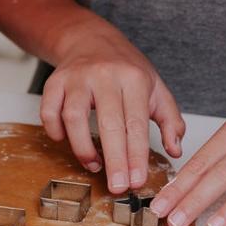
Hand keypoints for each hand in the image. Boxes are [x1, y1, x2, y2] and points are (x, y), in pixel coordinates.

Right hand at [41, 26, 183, 192]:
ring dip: (82, 147)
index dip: (136, 155)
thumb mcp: (155, 87)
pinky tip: (66, 142)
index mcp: (133, 78)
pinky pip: (49, 111)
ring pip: (73, 117)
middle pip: (108, 123)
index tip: (137, 180)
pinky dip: (55, 131)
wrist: (90, 39)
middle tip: (118, 187)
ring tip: (94, 165)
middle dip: (114, 159)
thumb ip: (169, 119)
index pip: (136, 123)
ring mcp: (76, 78)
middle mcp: (104, 76)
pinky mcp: (54, 82)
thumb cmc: (124, 68)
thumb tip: (176, 150)